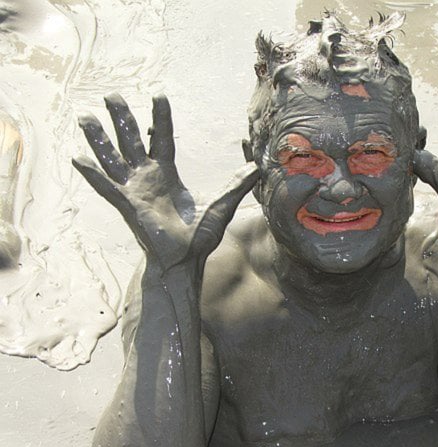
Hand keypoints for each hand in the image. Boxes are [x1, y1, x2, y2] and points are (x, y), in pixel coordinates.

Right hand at [73, 94, 257, 268]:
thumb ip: (238, 184)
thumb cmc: (200, 237)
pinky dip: (92, 173)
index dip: (159, 118)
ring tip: (85, 116)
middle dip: (121, 119)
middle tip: (112, 95)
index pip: (161, 138)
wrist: (186, 260)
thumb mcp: (222, 205)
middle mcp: (147, 178)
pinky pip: (105, 186)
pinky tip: (77, 158)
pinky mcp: (126, 205)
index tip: (157, 95)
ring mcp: (134, 190)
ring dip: (99, 138)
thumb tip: (259, 168)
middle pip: (130, 140)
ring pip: (112, 158)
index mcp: (167, 175)